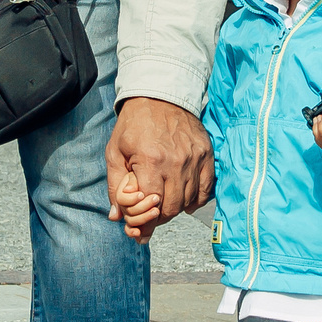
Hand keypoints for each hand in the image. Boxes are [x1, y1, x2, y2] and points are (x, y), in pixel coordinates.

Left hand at [106, 97, 212, 235]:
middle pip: (172, 207)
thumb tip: (116, 216)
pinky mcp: (206, 154)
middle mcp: (175, 162)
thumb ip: (115, 186)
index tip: (140, 225)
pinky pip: (206, 188)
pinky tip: (187, 204)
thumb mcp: (115, 151)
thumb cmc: (134, 124)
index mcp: (150, 160)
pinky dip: (197, 200)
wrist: (161, 95)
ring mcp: (194, 158)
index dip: (145, 220)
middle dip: (159, 218)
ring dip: (176, 209)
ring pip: (189, 200)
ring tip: (165, 206)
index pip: (151, 204)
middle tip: (151, 217)